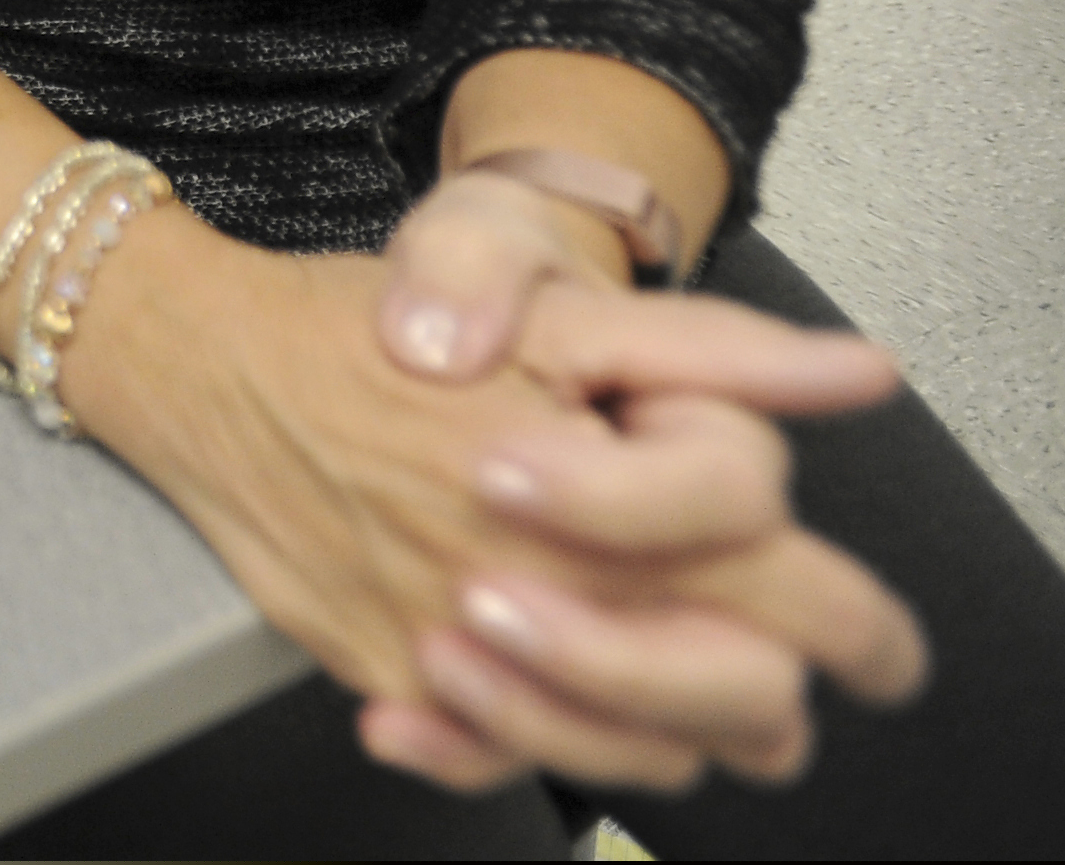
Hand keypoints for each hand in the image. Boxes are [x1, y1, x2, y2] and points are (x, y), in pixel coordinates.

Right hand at [71, 219, 922, 799]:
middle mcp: (541, 588)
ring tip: (684, 682)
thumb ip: (714, 353)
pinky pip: (511, 757)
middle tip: (794, 678)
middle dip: (779, 690)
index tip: (866, 631)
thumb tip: (856, 375)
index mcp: (605, 492)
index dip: (854, 617)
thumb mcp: (551, 307)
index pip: (794, 593)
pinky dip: (542, 740)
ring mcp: (464, 647)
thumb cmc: (364, 325)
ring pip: (639, 750)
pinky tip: (542, 691)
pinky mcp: (397, 677)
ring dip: (677, 725)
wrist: (198, 362)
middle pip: (738, 700)